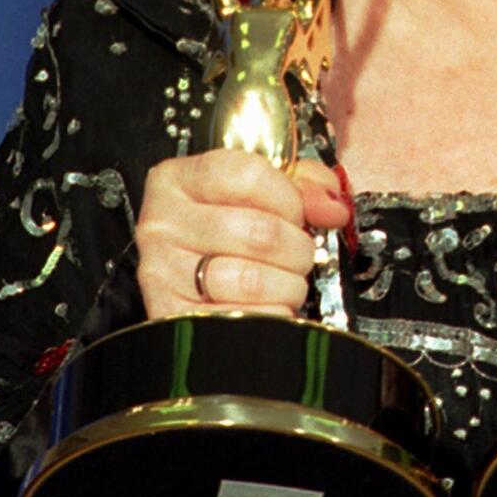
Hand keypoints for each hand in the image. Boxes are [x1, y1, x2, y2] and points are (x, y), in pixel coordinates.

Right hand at [135, 149, 350, 318]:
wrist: (180, 277)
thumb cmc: (220, 229)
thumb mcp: (255, 191)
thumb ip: (300, 186)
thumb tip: (332, 206)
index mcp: (179, 180)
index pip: (248, 176)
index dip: (290, 197)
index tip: (297, 212)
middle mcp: (163, 224)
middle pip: (260, 232)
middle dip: (297, 248)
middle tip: (297, 253)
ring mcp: (163, 273)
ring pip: (253, 280)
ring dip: (287, 285)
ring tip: (284, 280)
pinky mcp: (173, 318)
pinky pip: (244, 320)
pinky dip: (273, 315)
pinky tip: (269, 304)